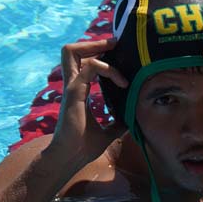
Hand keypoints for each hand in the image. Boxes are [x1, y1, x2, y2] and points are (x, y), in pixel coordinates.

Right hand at [51, 39, 127, 159]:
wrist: (70, 159)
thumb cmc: (83, 147)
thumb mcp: (109, 132)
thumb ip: (118, 122)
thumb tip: (133, 119)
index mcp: (78, 91)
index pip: (82, 62)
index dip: (97, 53)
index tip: (117, 55)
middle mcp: (73, 85)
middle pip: (71, 51)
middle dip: (92, 42)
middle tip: (114, 44)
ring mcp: (72, 87)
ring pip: (72, 51)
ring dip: (95, 47)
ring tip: (114, 50)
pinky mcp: (74, 93)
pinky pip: (90, 68)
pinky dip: (108, 69)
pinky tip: (122, 82)